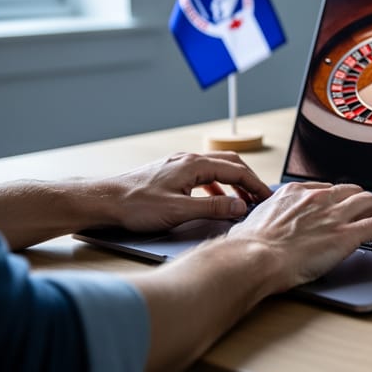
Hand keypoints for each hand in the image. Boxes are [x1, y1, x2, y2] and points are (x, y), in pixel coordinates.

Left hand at [102, 152, 272, 231]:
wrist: (104, 201)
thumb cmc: (136, 205)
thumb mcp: (180, 211)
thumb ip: (214, 208)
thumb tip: (241, 206)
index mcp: (194, 164)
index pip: (237, 171)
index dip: (256, 185)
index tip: (268, 198)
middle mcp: (188, 160)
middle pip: (230, 164)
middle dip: (249, 181)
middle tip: (261, 198)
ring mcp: (179, 165)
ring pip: (216, 169)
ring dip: (234, 184)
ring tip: (243, 200)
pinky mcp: (171, 174)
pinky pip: (203, 176)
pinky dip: (217, 187)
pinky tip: (216, 201)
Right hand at [227, 181, 371, 293]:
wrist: (255, 258)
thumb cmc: (247, 247)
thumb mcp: (251, 221)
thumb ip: (262, 220)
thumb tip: (252, 229)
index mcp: (295, 192)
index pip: (327, 189)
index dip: (336, 202)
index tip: (338, 212)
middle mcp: (318, 198)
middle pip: (352, 190)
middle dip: (360, 204)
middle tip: (362, 219)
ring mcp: (334, 215)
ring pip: (370, 201)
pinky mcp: (346, 235)